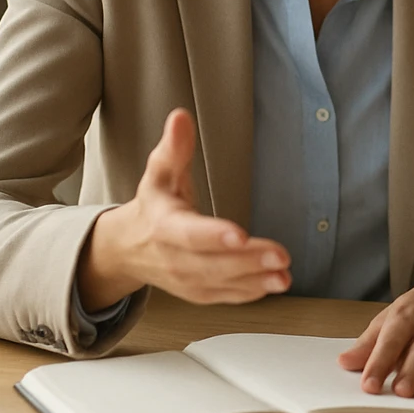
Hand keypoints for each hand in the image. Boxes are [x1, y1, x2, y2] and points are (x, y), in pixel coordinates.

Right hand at [78, 108, 291, 309]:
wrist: (129, 248)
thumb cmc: (154, 204)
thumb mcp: (160, 173)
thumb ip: (174, 147)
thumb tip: (180, 116)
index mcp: (164, 226)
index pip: (188, 234)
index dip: (213, 235)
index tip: (239, 233)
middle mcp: (174, 258)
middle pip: (212, 263)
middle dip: (248, 261)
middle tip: (281, 255)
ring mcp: (186, 279)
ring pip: (221, 283)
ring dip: (255, 280)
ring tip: (284, 274)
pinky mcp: (198, 291)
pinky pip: (224, 295)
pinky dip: (249, 293)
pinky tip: (274, 284)